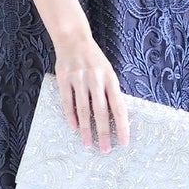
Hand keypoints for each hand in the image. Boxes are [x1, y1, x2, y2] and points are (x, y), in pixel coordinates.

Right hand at [52, 34, 130, 152]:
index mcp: (111, 79)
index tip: (124, 142)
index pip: (119, 107)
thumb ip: (110, 92)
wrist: (73, 39)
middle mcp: (96, 79)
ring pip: (83, 109)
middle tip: (105, 150)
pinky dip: (70, 115)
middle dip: (104, 132)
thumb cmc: (94, 60)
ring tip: (88, 144)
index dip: (122, 126)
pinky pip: (67, 100)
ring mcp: (79, 78)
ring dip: (86, 129)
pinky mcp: (64, 78)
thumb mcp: (108, 72)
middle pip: (101, 111)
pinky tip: (73, 127)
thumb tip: (116, 118)